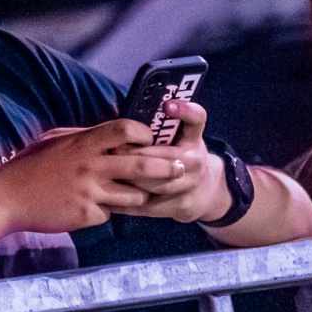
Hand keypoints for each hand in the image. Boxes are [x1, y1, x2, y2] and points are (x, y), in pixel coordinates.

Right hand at [0, 120, 182, 232]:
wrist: (6, 198)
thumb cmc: (31, 166)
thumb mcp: (57, 140)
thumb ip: (85, 136)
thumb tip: (110, 129)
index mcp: (84, 143)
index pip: (126, 130)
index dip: (145, 133)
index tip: (152, 137)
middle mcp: (90, 166)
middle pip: (141, 163)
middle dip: (167, 166)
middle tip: (184, 167)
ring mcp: (89, 192)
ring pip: (134, 194)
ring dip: (140, 194)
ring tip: (142, 192)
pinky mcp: (85, 215)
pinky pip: (109, 213)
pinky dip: (107, 211)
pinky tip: (92, 207)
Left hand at [111, 99, 230, 223]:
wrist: (203, 192)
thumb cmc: (181, 155)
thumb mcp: (181, 136)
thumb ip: (163, 122)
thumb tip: (134, 107)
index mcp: (194, 139)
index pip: (196, 120)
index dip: (186, 111)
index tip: (168, 104)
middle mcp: (196, 162)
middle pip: (167, 158)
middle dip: (138, 153)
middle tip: (113, 148)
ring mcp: (190, 186)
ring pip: (157, 184)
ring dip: (131, 179)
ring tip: (108, 173)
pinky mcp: (181, 206)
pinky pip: (150, 206)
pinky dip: (128, 202)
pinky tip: (107, 197)